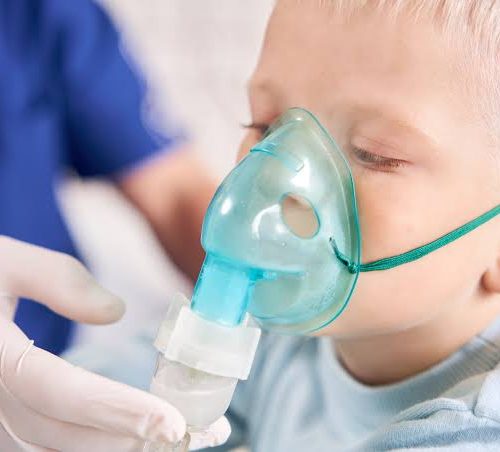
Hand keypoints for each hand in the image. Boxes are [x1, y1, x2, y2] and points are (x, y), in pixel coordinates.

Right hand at [0, 236, 194, 450]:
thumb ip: (60, 282)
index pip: (61, 391)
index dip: (116, 409)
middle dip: (129, 438)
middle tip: (190, 434)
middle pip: (62, 434)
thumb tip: (117, 312)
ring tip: (167, 439)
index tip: (171, 420)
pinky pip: (39, 445)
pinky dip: (84, 445)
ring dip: (112, 448)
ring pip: (50, 450)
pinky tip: (125, 439)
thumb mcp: (9, 261)